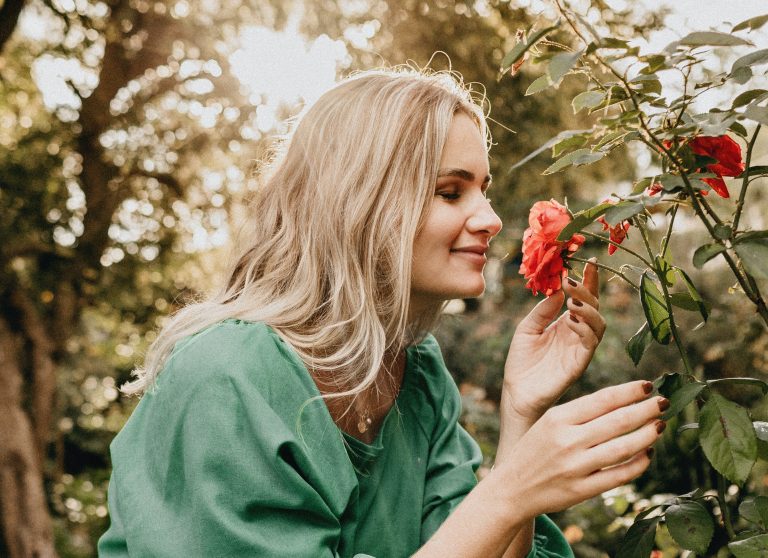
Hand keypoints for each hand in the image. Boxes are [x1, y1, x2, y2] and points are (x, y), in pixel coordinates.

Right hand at [493, 381, 664, 517]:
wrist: (512, 488)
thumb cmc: (534, 450)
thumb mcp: (549, 423)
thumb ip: (580, 414)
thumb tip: (623, 402)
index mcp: (558, 418)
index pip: (603, 400)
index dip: (630, 391)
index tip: (649, 386)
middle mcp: (567, 441)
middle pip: (618, 421)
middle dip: (646, 410)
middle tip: (665, 403)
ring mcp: (576, 467)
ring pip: (624, 448)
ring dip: (647, 435)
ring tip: (660, 426)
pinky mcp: (582, 490)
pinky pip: (619, 475)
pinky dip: (638, 464)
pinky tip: (648, 454)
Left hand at [502, 259, 605, 425]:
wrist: (516, 392)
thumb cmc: (522, 361)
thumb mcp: (528, 327)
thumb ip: (544, 309)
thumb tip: (559, 288)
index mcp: (566, 323)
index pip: (584, 297)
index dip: (589, 280)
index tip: (589, 261)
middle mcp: (578, 334)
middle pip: (594, 307)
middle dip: (587, 291)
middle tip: (571, 280)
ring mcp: (581, 349)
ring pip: (599, 324)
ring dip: (588, 309)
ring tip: (572, 300)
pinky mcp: (579, 364)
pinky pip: (590, 343)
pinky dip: (585, 329)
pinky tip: (572, 320)